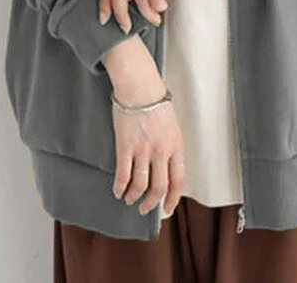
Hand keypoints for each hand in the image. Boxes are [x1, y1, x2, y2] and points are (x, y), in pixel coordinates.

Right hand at [109, 63, 186, 216]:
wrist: (139, 86)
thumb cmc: (155, 102)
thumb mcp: (172, 125)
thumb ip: (171, 146)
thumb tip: (166, 168)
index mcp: (176, 145)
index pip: (179, 181)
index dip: (172, 199)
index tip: (166, 209)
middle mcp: (162, 150)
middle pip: (159, 187)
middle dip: (151, 203)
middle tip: (145, 209)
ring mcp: (143, 149)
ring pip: (140, 185)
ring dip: (134, 197)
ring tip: (130, 200)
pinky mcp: (125, 145)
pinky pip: (123, 174)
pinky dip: (120, 187)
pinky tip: (117, 191)